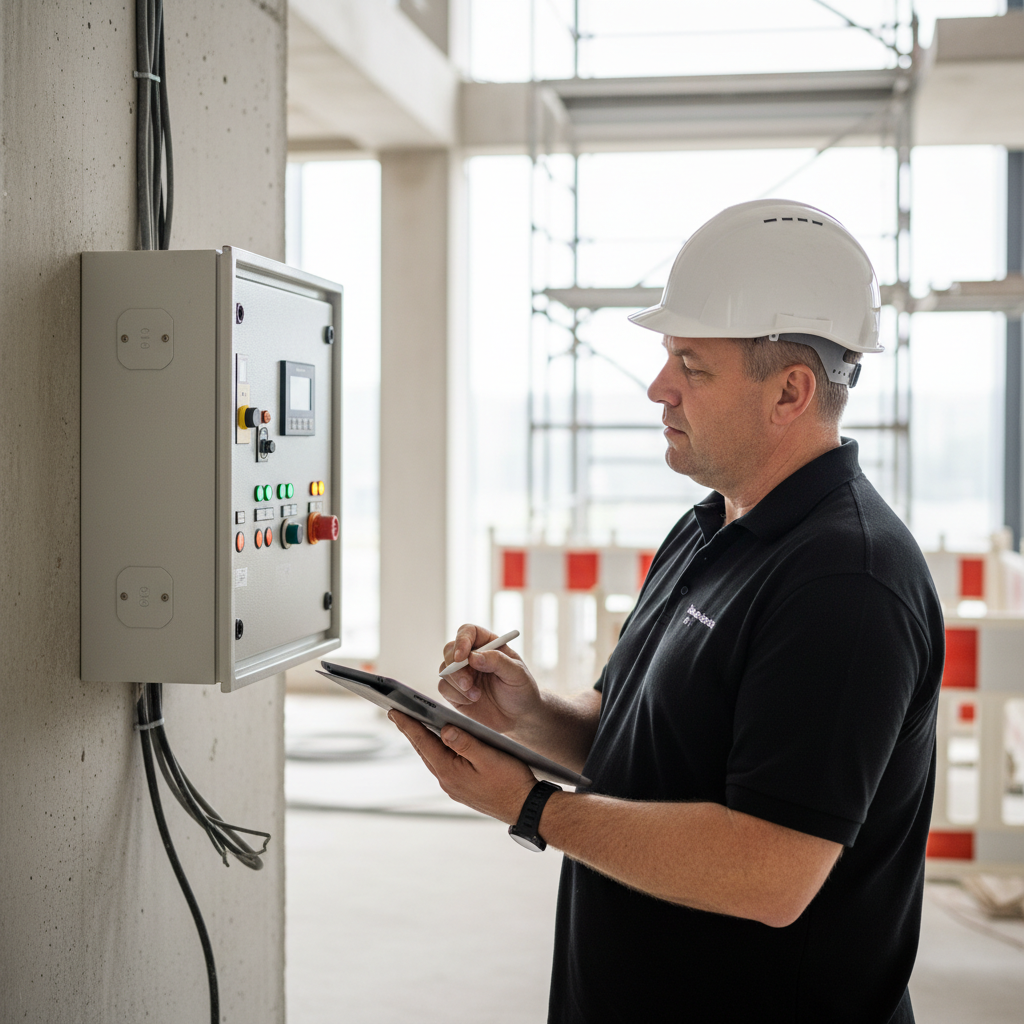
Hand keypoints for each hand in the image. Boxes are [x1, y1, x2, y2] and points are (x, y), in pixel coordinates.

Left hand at [388, 710, 535, 823]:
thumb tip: (444, 729)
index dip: (407, 725)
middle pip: (423, 749)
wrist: (524, 808)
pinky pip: (443, 765)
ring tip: (414, 725)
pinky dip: (437, 751)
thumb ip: (465, 742)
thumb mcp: (488, 757)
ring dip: (423, 741)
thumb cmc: (511, 782)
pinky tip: (440, 744)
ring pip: (432, 758)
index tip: (393, 711)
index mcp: (449, 771)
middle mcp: (447, 780)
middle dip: (410, 731)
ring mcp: (453, 786)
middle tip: (397, 713)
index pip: (423, 742)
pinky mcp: (462, 788)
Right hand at [437, 623, 541, 733]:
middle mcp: (472, 656)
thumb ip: (497, 661)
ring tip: (477, 696)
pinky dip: (455, 695)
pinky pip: (443, 688)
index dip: (462, 640)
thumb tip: (473, 656)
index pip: (469, 632)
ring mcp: (463, 673)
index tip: (461, 656)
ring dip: (458, 684)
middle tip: (467, 683)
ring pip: (445, 670)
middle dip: (455, 667)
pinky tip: (471, 701)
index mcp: (488, 644)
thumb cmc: (521, 691)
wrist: (519, 718)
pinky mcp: (456, 692)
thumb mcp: (517, 674)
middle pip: (450, 649)